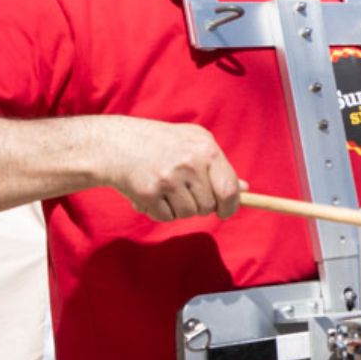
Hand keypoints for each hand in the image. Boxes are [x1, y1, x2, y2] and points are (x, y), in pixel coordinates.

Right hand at [103, 118, 241, 220]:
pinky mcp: (149, 193)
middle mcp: (190, 164)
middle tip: (183, 192)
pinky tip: (152, 195)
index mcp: (207, 150)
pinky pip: (166, 217)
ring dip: (178, 208)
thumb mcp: (194, 141)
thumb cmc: (160, 142)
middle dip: (199, 205)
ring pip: (188, 213)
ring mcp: (169, 179)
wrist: (115, 143)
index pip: (229, 189)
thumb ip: (220, 165)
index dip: (230, 206)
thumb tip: (245, 188)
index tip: (225, 212)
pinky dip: (160, 212)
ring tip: (166, 190)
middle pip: (208, 206)